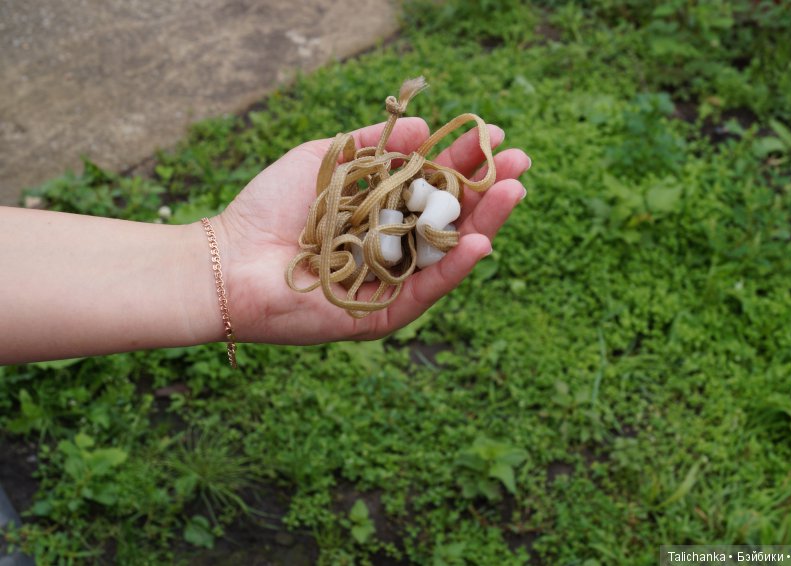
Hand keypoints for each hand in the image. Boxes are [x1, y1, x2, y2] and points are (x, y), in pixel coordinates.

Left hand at [211, 117, 529, 344]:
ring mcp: (390, 283)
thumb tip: (424, 125)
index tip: (493, 134)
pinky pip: (424, 292)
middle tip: (521, 162)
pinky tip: (481, 241)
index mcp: (382, 213)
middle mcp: (392, 248)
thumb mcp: (327, 160)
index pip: (433, 186)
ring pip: (446, 256)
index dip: (463, 161)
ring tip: (514, 192)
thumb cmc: (272, 208)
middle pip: (449, 219)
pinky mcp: (380, 315)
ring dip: (484, 224)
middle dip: (486, 190)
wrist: (229, 259)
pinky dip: (453, 270)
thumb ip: (373, 143)